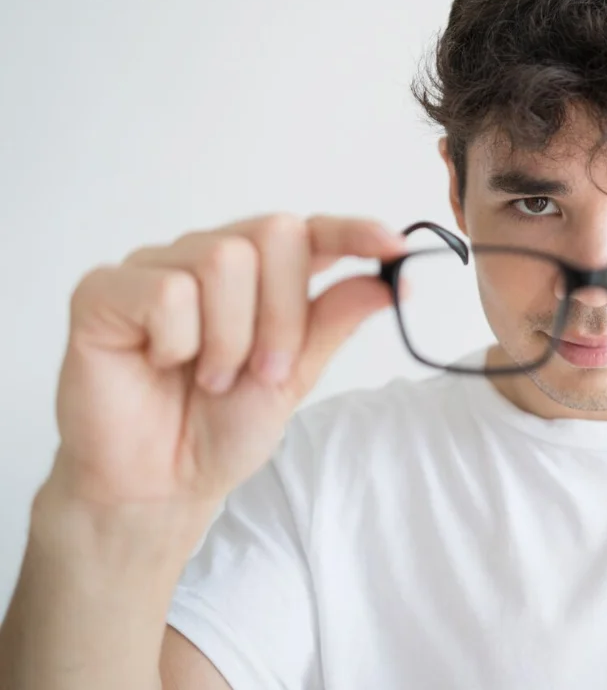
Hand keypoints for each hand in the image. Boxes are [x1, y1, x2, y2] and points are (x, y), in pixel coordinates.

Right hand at [50, 214, 405, 508]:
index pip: (311, 231)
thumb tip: (394, 282)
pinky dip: (179, 342)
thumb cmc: (220, 426)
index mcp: (259, 276)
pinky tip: (162, 365)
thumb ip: (333, 321)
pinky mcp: (104, 290)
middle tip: (264, 371)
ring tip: (210, 378)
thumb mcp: (295, 375)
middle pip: (274, 234)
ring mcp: (155, 268)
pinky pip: (166, 292)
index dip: (353, 232)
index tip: (393, 247)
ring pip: (222, 259)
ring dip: (231, 337)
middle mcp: (207, 257)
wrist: (161, 483)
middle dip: (283, 314)